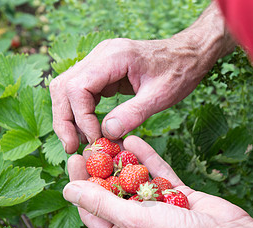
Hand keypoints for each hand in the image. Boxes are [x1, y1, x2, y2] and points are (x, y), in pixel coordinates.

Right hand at [50, 3, 235, 153]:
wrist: (188, 55)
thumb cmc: (179, 72)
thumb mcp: (161, 95)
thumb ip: (134, 113)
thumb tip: (106, 133)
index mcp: (113, 56)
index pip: (77, 87)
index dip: (80, 117)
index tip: (95, 140)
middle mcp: (100, 55)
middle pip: (63, 87)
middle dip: (64, 119)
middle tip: (72, 147)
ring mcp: (99, 61)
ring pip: (67, 88)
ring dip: (69, 116)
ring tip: (79, 142)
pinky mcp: (103, 70)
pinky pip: (81, 91)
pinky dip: (81, 110)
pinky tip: (91, 128)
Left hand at [63, 135, 250, 227]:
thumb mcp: (135, 221)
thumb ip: (102, 204)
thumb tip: (69, 191)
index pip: (94, 212)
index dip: (81, 185)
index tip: (75, 159)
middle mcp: (140, 227)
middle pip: (114, 195)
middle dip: (102, 170)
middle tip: (92, 144)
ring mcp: (160, 211)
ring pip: (136, 182)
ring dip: (124, 161)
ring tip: (110, 138)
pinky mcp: (178, 197)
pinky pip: (158, 175)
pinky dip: (147, 159)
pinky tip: (134, 141)